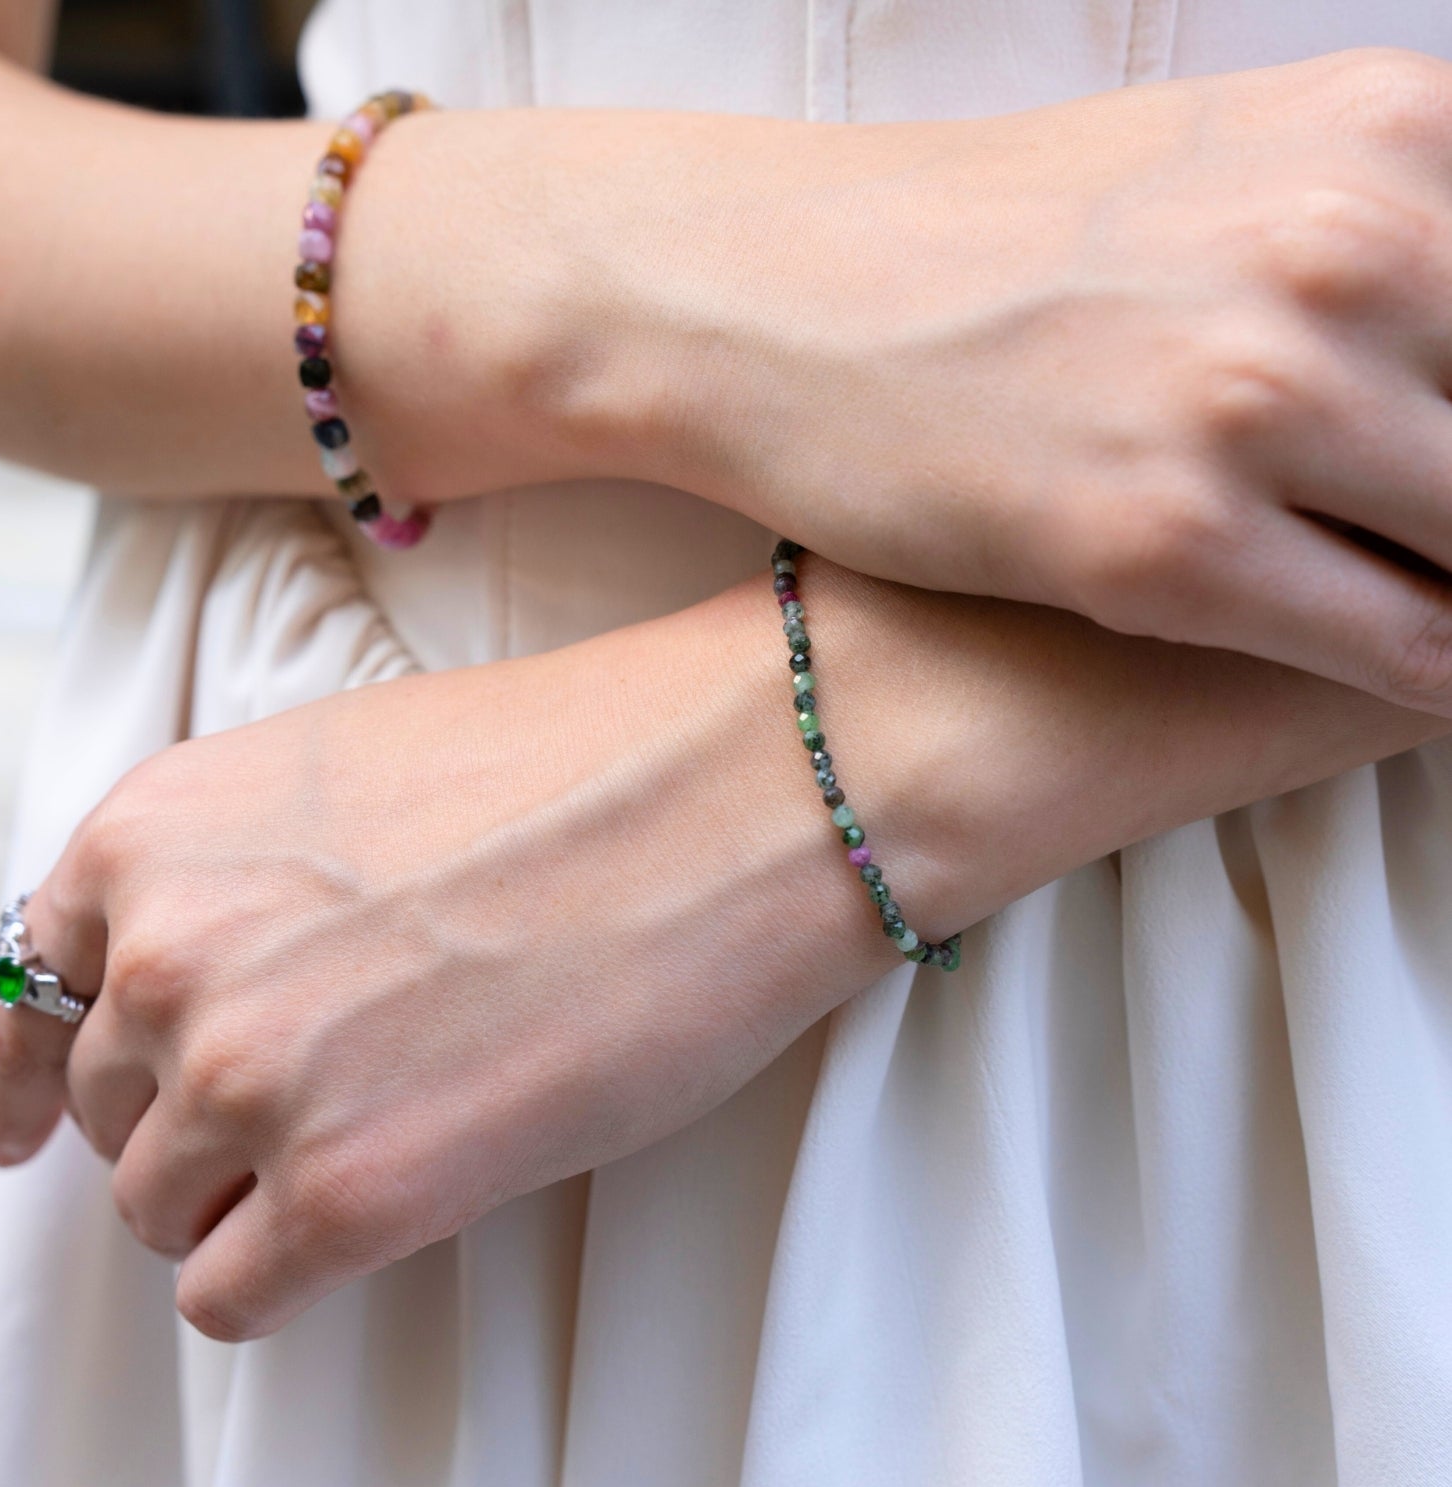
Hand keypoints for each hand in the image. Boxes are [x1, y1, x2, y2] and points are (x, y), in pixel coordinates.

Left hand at [0, 557, 1445, 1342]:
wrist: (747, 785)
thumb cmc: (591, 760)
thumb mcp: (357, 775)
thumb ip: (243, 878)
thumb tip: (208, 994)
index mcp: (160, 828)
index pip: (29, 990)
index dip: (37, 1071)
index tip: (35, 1127)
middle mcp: (171, 953)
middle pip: (115, 1109)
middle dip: (190, 1121)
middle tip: (315, 1106)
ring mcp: (251, 1077)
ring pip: (166, 1210)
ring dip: (247, 1199)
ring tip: (379, 1146)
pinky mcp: (353, 1191)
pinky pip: (235, 1294)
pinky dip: (284, 1274)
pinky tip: (376, 1218)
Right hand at [530, 47, 1451, 711]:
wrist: (783, 297)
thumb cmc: (987, 249)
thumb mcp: (1221, 171)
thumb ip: (1382, 237)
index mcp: (1386, 130)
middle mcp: (1345, 248)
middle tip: (1439, 542)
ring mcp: (1252, 397)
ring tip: (1430, 609)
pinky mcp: (1165, 539)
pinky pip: (1407, 646)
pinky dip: (1437, 671)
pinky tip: (1412, 671)